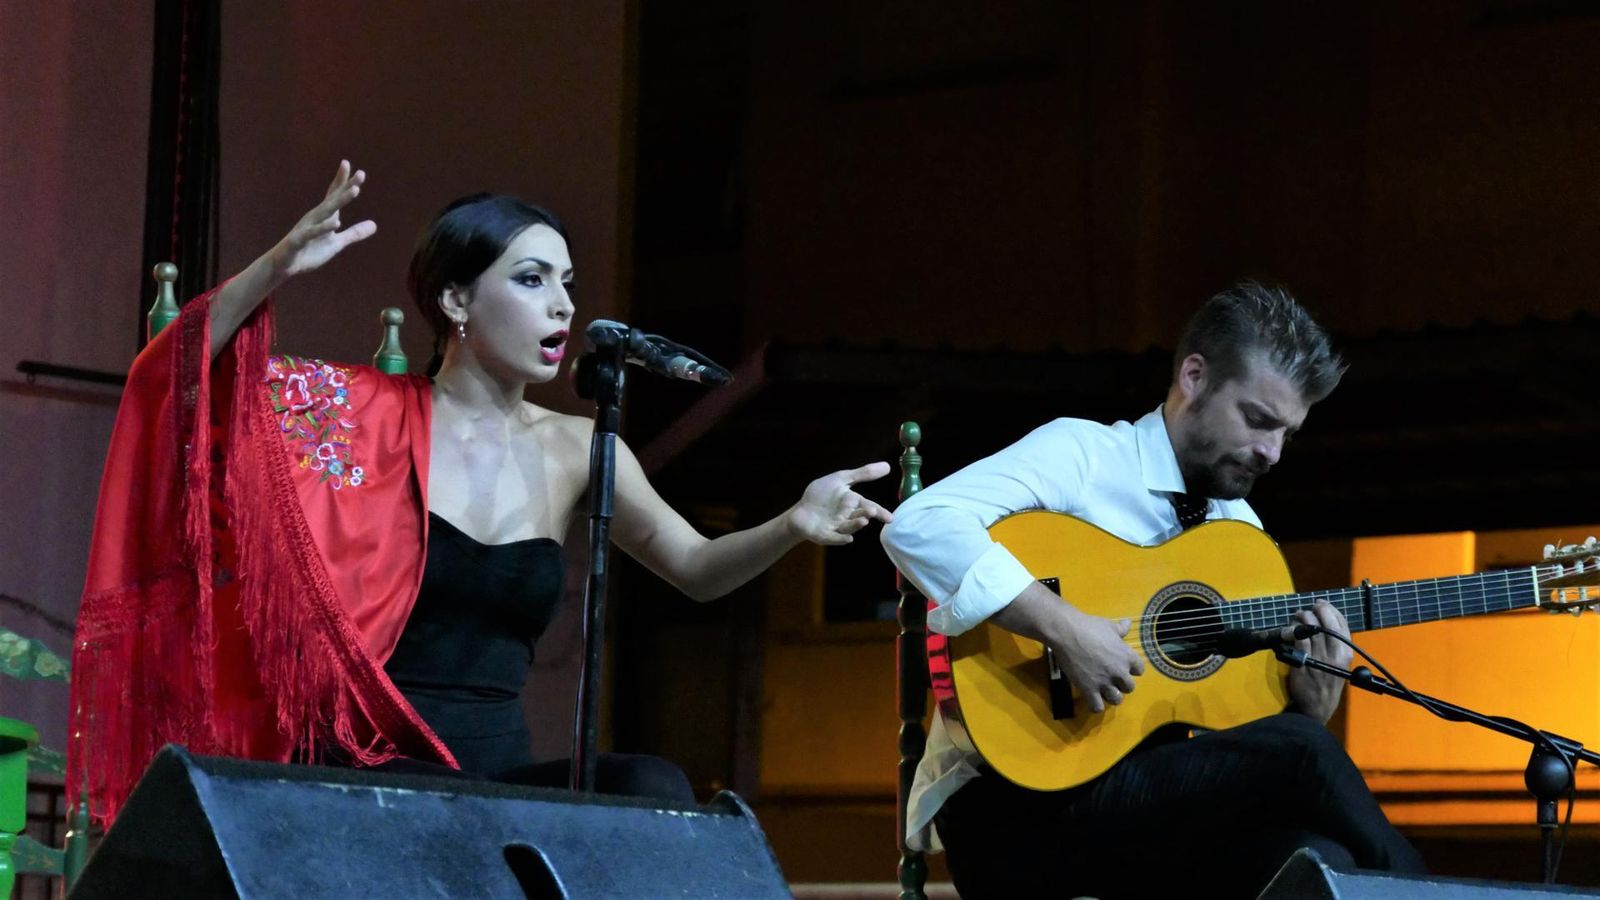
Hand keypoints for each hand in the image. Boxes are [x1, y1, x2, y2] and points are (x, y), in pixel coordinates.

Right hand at [266, 160, 376, 281]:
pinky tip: (337, 223)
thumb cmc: (309, 251)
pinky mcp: (299, 240)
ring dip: (340, 200)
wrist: (283, 266)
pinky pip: (313, 232)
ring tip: (355, 190)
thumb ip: (354, 233)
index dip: (346, 183)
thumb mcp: (336, 244)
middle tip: (362, 173)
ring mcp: (307, 227)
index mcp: (325, 216)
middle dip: (347, 186)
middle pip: (334, 199)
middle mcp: (315, 217)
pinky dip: (324, 227)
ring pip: (326, 211)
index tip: (359, 171)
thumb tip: (375, 225)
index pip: (336, 196)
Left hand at [785, 462, 893, 545]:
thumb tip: (887, 465)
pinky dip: (841, 539)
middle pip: (859, 516)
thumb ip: (862, 474)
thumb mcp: (841, 479)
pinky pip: (834, 538)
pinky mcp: (825, 535)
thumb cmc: (821, 495)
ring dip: (856, 525)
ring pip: (849, 527)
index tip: (890, 518)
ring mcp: (836, 527)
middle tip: (872, 511)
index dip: (880, 512)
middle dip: (866, 514)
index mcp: (852, 503)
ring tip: (864, 521)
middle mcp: (847, 516)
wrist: (800, 511)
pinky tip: (848, 538)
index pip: (869, 507)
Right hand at [1047, 603, 1145, 713]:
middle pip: (1130, 687)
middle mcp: (1119, 672)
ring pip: (1116, 699)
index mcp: (1127, 656)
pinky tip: (1091, 697)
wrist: (1067, 632)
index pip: (1140, 670)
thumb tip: (1128, 623)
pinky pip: (1097, 707)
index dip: (1131, 669)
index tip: (1123, 666)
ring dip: (1111, 695)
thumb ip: (1121, 629)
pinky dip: (1095, 705)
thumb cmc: (1090, 626)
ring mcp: (1104, 682)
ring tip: (1102, 690)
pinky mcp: (1088, 689)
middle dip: (1121, 684)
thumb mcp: (1109, 625)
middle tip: (1111, 678)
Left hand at [1287, 600, 1352, 722]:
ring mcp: (1320, 656)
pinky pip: (1298, 637)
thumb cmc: (1328, 683)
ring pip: (1311, 626)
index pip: (1341, 623)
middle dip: (1316, 609)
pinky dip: (1292, 628)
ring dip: (1302, 616)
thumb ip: (1335, 644)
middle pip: (1327, 621)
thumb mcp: (1339, 663)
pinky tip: (1290, 627)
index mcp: (1346, 652)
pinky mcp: (1303, 660)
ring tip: (1297, 616)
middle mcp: (1336, 653)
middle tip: (1308, 608)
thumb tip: (1324, 620)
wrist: (1317, 706)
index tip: (1321, 604)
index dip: (1330, 609)